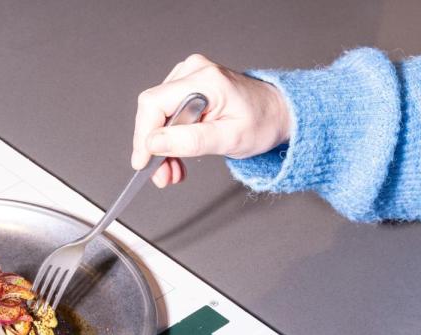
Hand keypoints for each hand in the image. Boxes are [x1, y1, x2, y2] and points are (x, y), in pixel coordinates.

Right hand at [131, 54, 289, 187]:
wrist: (277, 113)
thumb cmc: (262, 122)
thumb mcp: (229, 139)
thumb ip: (190, 141)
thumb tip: (153, 143)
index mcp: (205, 80)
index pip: (154, 104)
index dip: (144, 135)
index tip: (143, 162)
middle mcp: (194, 72)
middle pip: (153, 110)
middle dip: (155, 148)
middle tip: (162, 176)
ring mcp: (190, 77)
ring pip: (158, 115)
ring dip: (162, 147)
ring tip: (173, 171)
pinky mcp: (189, 87)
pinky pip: (167, 114)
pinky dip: (170, 139)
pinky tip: (177, 157)